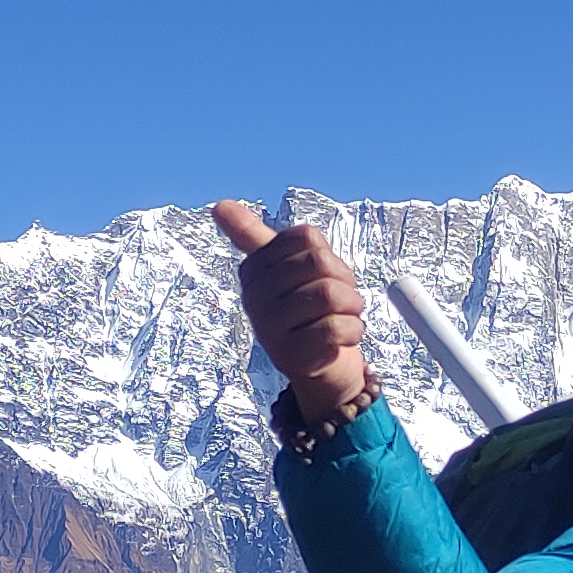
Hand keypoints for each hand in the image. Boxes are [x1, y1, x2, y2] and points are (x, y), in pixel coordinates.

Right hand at [210, 199, 370, 416]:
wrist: (322, 366)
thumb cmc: (308, 310)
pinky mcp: (290, 356)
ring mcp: (269, 328)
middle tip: (341, 302)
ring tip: (343, 319)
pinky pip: (335, 328)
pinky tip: (342, 340)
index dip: (329, 255)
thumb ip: (254, 236)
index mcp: (254, 270)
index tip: (324, 276)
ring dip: (352, 307)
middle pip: (320, 264)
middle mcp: (255, 297)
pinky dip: (352, 331)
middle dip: (345, 282)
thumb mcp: (285, 268)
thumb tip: (219, 206)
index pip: (306, 238)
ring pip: (330, 295)